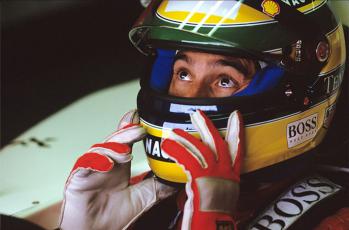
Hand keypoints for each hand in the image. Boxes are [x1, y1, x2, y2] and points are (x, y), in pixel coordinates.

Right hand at [59, 110, 176, 229]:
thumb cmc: (112, 216)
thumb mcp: (143, 198)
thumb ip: (158, 187)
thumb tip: (178, 179)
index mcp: (120, 166)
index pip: (126, 141)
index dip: (132, 128)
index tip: (140, 117)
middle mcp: (106, 164)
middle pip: (114, 142)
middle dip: (126, 133)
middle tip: (139, 128)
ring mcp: (92, 169)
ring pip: (100, 149)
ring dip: (113, 148)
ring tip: (126, 153)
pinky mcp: (78, 179)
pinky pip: (84, 165)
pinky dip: (94, 162)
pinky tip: (106, 164)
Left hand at [161, 110, 243, 229]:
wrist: (213, 228)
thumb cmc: (213, 217)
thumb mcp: (218, 197)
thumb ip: (212, 183)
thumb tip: (200, 176)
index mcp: (231, 177)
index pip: (236, 150)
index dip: (236, 132)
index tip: (235, 116)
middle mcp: (226, 174)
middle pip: (218, 143)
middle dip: (207, 126)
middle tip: (198, 114)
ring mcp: (215, 176)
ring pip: (201, 149)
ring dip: (186, 138)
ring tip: (174, 132)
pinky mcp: (201, 180)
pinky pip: (188, 160)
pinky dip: (177, 152)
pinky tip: (168, 147)